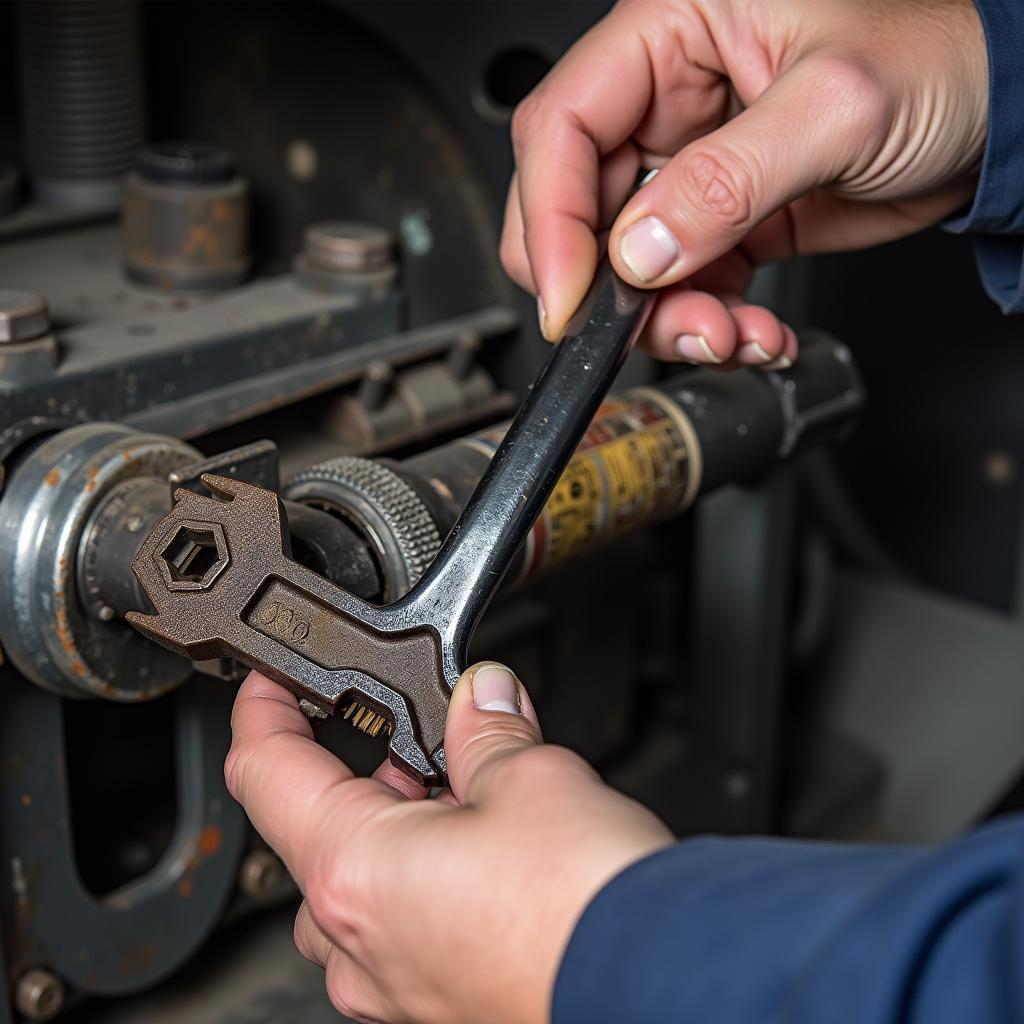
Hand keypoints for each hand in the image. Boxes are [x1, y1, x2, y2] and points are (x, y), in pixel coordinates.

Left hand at [225, 663, 671, 1023]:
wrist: (661, 989)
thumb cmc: (585, 909)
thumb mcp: (531, 778)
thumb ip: (488, 730)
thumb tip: (480, 697)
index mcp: (353, 869)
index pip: (267, 770)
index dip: (262, 710)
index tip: (269, 684)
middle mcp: (358, 941)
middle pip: (316, 830)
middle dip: (361, 772)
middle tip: (417, 734)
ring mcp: (394, 987)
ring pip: (363, 887)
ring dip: (398, 831)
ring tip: (467, 794)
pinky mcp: (437, 1009)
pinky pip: (402, 933)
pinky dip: (425, 884)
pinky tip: (487, 858)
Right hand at [501, 0, 987, 365]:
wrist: (998, 115)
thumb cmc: (939, 60)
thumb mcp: (836, 106)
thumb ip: (729, 178)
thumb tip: (640, 249)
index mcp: (670, 32)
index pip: (562, 127)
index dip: (552, 217)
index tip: (571, 296)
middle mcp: (666, 101)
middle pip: (578, 207)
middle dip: (609, 286)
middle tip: (651, 327)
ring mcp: (688, 168)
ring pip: (625, 266)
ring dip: (667, 320)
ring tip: (728, 333)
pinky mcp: (717, 222)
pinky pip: (680, 289)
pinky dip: (707, 325)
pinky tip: (751, 330)